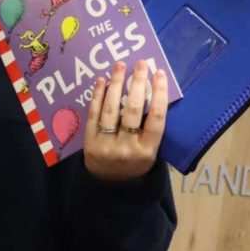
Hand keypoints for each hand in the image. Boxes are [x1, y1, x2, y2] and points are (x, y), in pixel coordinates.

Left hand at [83, 60, 167, 180]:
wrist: (110, 187)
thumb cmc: (136, 164)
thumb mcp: (151, 153)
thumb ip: (152, 130)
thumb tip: (154, 93)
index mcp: (147, 151)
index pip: (156, 119)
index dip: (158, 94)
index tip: (160, 74)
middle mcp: (126, 148)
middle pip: (132, 110)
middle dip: (137, 83)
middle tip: (141, 63)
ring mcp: (106, 145)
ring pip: (111, 109)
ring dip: (115, 84)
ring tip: (120, 65)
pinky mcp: (89, 142)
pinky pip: (93, 115)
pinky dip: (97, 96)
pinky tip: (101, 80)